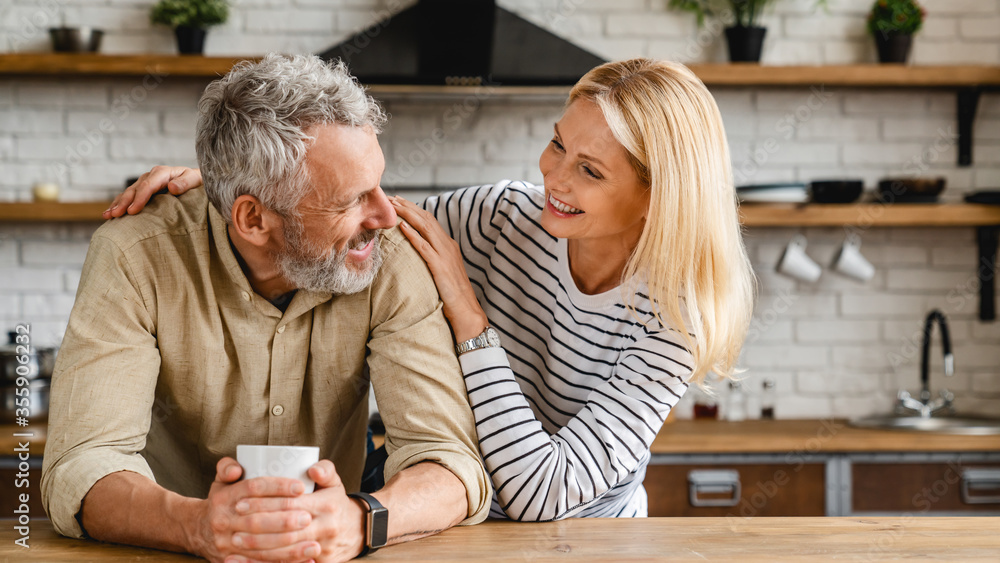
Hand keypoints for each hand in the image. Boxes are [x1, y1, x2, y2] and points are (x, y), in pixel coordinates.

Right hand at [104, 165, 202, 218]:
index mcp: (163, 173)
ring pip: (128, 193)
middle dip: (124, 202)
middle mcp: (151, 176)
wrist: (196, 180)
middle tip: (116, 215)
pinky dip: (119, 204)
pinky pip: (128, 197)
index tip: (133, 211)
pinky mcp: (143, 190)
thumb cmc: (197, 182)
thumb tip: (172, 187)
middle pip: (135, 189)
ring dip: (117, 204)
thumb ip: (186, 182)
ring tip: (108, 215)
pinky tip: (109, 214)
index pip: (148, 185)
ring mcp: (145, 182)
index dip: (140, 198)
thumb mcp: (196, 180)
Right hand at [190, 457, 314, 562]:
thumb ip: (227, 467)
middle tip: (308, 517)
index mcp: (224, 498)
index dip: (278, 487)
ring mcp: (227, 544)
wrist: (197, 531)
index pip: (253, 489)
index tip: (300, 487)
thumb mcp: (220, 480)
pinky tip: (305, 562)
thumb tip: (237, 469)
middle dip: (285, 521)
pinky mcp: (232, 561)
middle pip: (257, 521)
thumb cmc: (221, 501)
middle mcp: (223, 521)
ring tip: (314, 545)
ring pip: (261, 547)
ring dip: (289, 548)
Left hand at [224, 461, 365, 562]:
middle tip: (234, 523)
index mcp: (326, 504)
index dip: (263, 503)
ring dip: (257, 548)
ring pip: (285, 550)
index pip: (289, 504)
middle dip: (256, 527)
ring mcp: (323, 547)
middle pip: (284, 529)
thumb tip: (312, 468)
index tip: (240, 502)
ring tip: (235, 541)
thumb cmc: (336, 503)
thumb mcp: (334, 483)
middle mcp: (325, 527)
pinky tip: (247, 562)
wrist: (357, 530)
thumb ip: (325, 470)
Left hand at [390, 196, 488, 341]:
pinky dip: (413, 235)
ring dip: (408, 214)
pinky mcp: (440, 266)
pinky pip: (424, 246)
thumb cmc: (452, 294)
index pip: (429, 221)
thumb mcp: (443, 270)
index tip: (398, 202)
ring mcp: (445, 255)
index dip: (413, 209)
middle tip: (391, 197)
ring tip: (394, 206)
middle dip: (408, 206)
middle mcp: (447, 245)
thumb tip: (416, 252)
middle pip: (426, 219)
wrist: (466, 310)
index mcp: (448, 245)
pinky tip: (402, 227)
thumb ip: (432, 258)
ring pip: (425, 227)